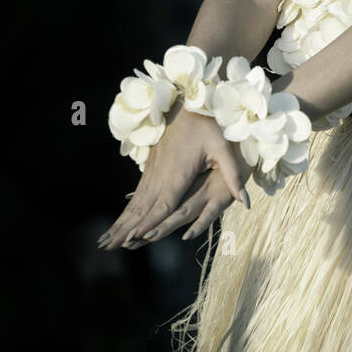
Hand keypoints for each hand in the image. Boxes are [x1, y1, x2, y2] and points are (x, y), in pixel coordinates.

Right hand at [97, 106, 251, 250]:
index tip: (135, 239)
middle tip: (107, 248)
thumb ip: (234, 176)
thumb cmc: (208, 126)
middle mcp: (161, 176)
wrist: (186, 104)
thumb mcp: (224, 149)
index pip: (163, 204)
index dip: (150, 223)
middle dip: (125, 229)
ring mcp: (153, 173)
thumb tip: (246, 201)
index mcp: (178, 173)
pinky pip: (137, 196)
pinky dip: (126, 212)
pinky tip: (119, 224)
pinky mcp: (151, 169)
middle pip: (142, 209)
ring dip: (120, 223)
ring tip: (105, 242)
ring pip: (136, 204)